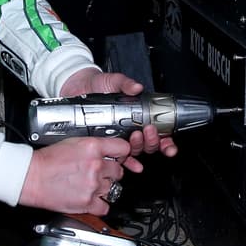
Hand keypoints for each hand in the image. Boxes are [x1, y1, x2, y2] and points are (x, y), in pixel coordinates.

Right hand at [18, 137, 132, 214]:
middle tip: (98, 173)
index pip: (123, 148)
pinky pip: (105, 206)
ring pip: (113, 188)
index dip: (123, 154)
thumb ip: (94, 147)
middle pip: (119, 170)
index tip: (121, 158)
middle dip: (110, 172)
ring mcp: (93, 185)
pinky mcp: (87, 203)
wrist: (31, 177)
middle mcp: (95, 166)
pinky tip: (91, 199)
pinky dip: (100, 205)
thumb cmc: (47, 161)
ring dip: (104, 188)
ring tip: (89, 185)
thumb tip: (109, 152)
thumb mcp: (73, 143)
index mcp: (92, 147)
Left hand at [58, 69, 178, 163]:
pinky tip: (132, 165)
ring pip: (136, 150)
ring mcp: (119, 136)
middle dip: (153, 141)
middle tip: (149, 131)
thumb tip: (137, 87)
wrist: (77, 87)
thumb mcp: (113, 81)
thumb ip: (126, 84)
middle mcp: (132, 127)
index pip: (158, 131)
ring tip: (135, 138)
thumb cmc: (98, 84)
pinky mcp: (106, 143)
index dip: (166, 140)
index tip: (169, 145)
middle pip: (149, 143)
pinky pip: (119, 157)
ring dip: (139, 147)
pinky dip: (127, 162)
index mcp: (138, 114)